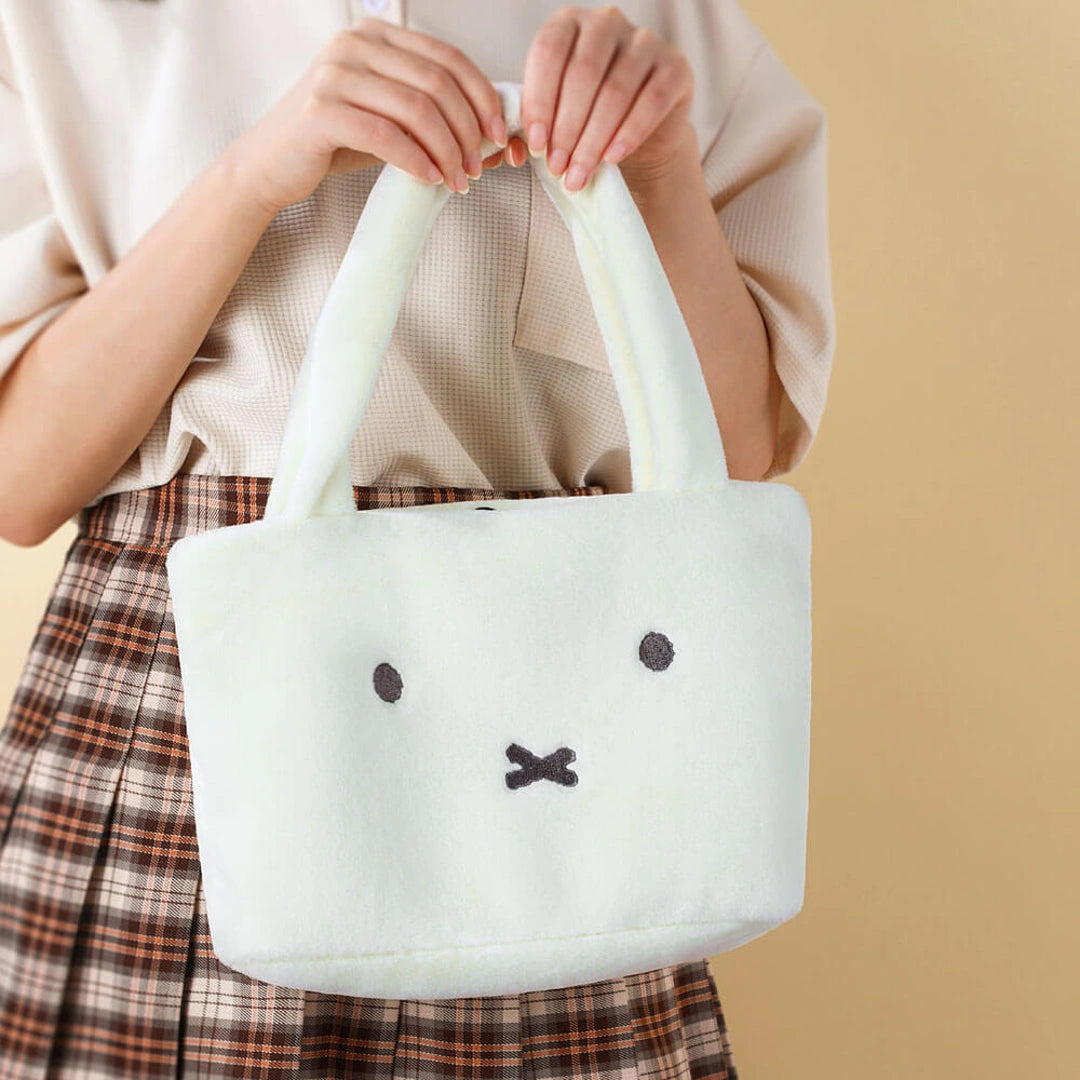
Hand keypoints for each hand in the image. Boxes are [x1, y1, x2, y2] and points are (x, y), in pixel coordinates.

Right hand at [221, 16, 512, 215]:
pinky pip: (386, 136)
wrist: (271, 165)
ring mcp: (334, 75)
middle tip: (478, 166)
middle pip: (436, 83)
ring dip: (447, 150)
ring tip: (458, 180)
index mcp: (375, 36)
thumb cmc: (333, 142)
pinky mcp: (321, 112)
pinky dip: (416, 161)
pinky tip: (430, 180)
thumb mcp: (387, 117)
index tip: (499, 133)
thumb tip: (490, 136)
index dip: (481, 96)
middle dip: (468, 129)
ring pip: (416, 109)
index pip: (446, 58)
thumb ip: (428, 115)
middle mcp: (353, 45)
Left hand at [493, 5, 696, 193]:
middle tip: (557, 168)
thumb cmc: (586, 120)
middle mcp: (607, 22)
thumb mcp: (554, 116)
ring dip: (593, 140)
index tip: (536, 145)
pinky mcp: (675, 68)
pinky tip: (612, 159)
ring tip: (579, 175)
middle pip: (583, 74)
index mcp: (569, 24)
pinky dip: (630, 133)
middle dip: (566, 128)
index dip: (540, 101)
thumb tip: (516, 150)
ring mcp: (645, 41)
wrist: (639, 134)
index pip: (549, 53)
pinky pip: (652, 101)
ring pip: (616, 91)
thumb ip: (533, 125)